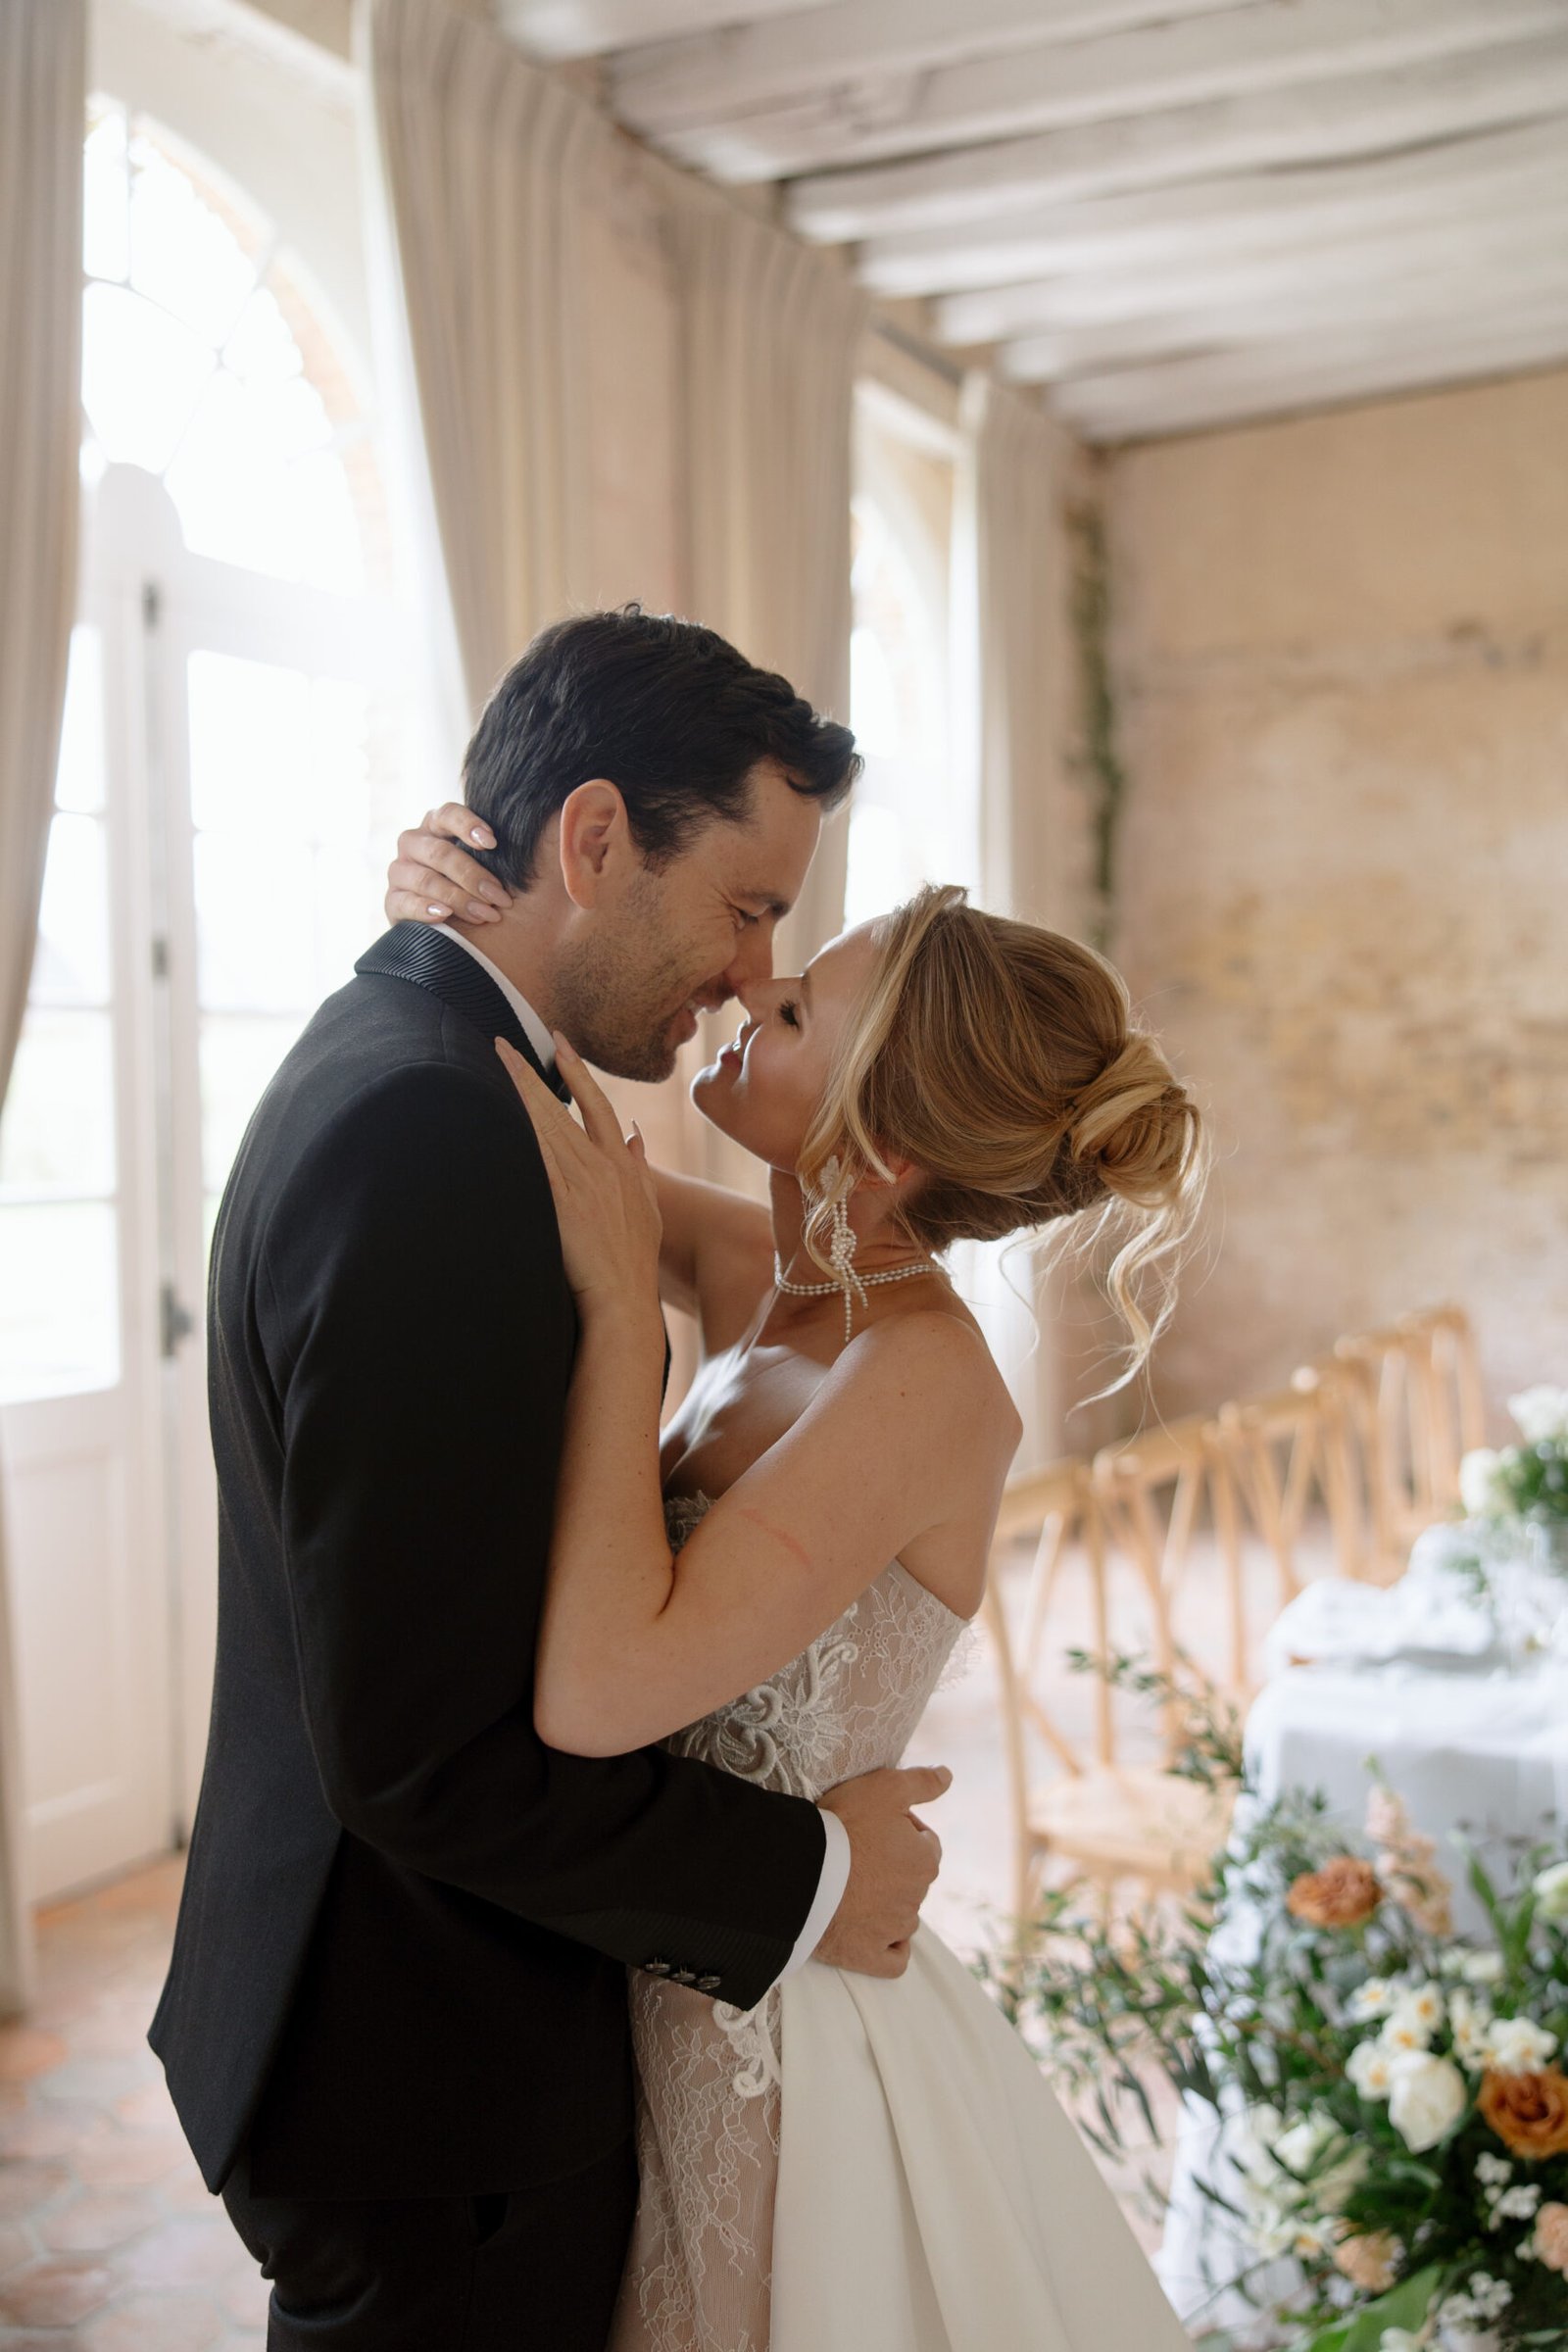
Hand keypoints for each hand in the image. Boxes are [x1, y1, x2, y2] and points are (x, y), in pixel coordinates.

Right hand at [385, 802, 513, 926]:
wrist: (449, 926)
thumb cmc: (477, 886)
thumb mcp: (488, 864)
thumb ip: (502, 851)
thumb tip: (547, 830)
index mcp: (436, 825)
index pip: (448, 814)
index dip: (468, 825)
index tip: (492, 843)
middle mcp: (413, 843)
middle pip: (439, 853)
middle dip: (473, 876)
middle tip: (501, 898)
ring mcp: (399, 872)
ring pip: (425, 880)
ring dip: (458, 899)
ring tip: (485, 915)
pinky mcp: (391, 901)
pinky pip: (405, 903)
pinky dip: (425, 909)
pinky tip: (445, 915)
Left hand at [494, 1035, 661, 1313]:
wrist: (624, 1295)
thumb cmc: (634, 1259)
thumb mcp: (649, 1208)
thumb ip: (640, 1168)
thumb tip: (635, 1136)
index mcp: (622, 1164)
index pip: (598, 1104)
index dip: (578, 1071)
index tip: (560, 1042)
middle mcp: (602, 1166)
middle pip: (561, 1108)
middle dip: (531, 1072)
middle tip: (504, 1042)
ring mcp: (581, 1183)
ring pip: (544, 1127)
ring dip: (518, 1093)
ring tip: (495, 1065)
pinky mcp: (561, 1204)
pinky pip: (536, 1160)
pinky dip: (518, 1133)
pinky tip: (498, 1112)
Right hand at [814, 1764, 950, 1977]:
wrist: (802, 1873)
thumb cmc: (844, 1825)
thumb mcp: (884, 1788)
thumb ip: (921, 1782)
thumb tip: (947, 1775)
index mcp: (925, 1861)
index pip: (925, 1842)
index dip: (902, 1829)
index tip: (874, 1824)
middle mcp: (917, 1898)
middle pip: (912, 1878)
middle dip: (893, 1865)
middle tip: (858, 1850)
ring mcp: (893, 1930)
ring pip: (903, 1915)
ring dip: (888, 1902)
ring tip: (854, 1885)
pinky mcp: (869, 1956)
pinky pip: (893, 1960)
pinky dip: (888, 1948)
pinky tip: (875, 1934)